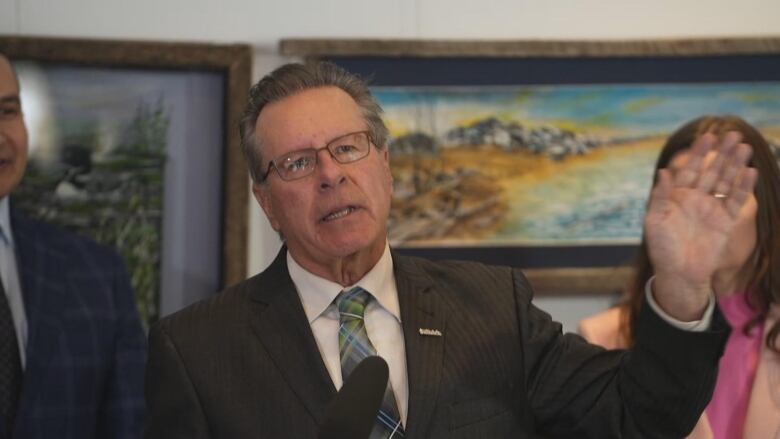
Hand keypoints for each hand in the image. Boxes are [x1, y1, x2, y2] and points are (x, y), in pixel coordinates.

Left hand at [644, 131, 757, 320]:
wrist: (679, 273)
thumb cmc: (662, 248)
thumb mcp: (655, 221)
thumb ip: (660, 196)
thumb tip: (664, 171)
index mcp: (677, 196)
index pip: (690, 169)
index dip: (698, 153)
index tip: (707, 137)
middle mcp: (696, 199)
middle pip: (712, 171)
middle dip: (722, 153)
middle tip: (733, 135)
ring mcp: (712, 209)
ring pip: (726, 182)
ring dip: (735, 165)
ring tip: (744, 147)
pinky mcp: (725, 221)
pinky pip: (736, 201)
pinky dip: (743, 188)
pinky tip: (749, 172)